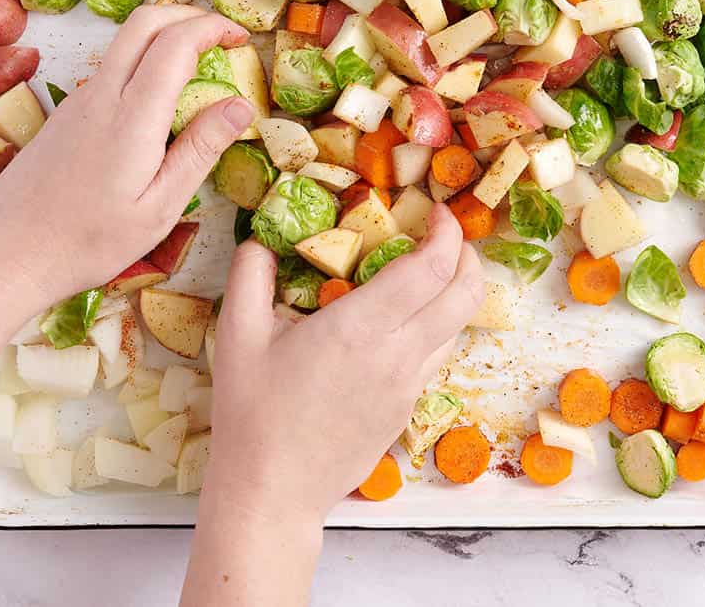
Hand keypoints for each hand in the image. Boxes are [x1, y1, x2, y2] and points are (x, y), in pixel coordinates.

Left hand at [0, 4, 254, 307]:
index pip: (175, 43)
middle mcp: (101, 95)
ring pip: (124, 42)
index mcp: (131, 117)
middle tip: (221, 36)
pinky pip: (110, 69)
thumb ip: (200, 150)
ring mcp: (78, 101)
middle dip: (188, 15)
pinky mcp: (66, 114)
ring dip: (164, 36)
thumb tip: (240, 105)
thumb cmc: (89, 241)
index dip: (212, 28)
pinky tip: (160, 100)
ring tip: (199, 65)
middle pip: (144, 21)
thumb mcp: (159, 207)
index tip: (241, 37)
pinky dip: (143, 62)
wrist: (9, 253)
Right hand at [202, 205, 484, 524]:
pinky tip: (403, 323)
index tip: (438, 212)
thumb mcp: (237, 335)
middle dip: (467, 255)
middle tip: (445, 237)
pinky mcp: (407, 409)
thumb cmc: (252, 414)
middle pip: (465, 295)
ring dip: (454, 292)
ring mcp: (408, 385)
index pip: (432, 269)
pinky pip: (436, 356)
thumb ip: (249, 275)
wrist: (273, 492)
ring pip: (457, 327)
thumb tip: (260, 242)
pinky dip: (435, 326)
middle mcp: (397, 355)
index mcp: (360, 328)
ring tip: (426, 276)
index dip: (447, 233)